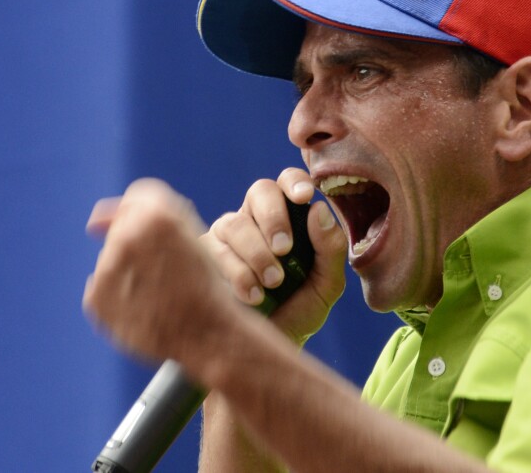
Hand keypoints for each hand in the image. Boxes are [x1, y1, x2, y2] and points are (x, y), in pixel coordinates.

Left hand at [83, 178, 229, 364]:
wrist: (210, 335)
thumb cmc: (206, 285)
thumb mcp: (192, 236)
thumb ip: (150, 214)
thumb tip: (93, 224)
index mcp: (157, 215)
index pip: (137, 198)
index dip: (154, 219)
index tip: (165, 241)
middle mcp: (126, 238)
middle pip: (121, 229)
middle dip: (138, 246)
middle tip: (166, 273)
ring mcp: (107, 270)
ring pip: (111, 260)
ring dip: (127, 273)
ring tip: (158, 295)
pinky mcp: (96, 300)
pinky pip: (100, 291)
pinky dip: (118, 298)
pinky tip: (144, 308)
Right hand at [201, 168, 346, 344]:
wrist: (268, 347)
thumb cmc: (299, 310)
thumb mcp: (326, 284)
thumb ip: (330, 249)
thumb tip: (318, 210)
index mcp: (287, 217)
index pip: (288, 183)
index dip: (294, 182)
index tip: (304, 197)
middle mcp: (254, 219)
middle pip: (259, 192)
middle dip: (274, 217)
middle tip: (285, 250)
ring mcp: (225, 237)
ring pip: (234, 223)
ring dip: (256, 254)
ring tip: (272, 284)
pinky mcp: (200, 257)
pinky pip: (212, 251)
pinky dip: (236, 274)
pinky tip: (252, 296)